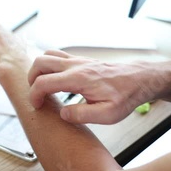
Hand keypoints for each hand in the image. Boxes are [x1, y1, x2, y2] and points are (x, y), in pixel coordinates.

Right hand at [28, 50, 170, 123]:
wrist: (139, 80)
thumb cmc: (125, 97)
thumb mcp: (107, 115)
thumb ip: (82, 115)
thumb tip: (62, 113)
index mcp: (78, 79)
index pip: (43, 82)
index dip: (34, 95)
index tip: (37, 106)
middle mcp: (74, 65)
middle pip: (40, 62)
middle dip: (31, 78)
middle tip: (36, 94)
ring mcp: (77, 60)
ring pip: (47, 55)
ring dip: (39, 69)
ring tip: (43, 86)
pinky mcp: (81, 60)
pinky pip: (57, 56)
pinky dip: (50, 66)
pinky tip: (56, 80)